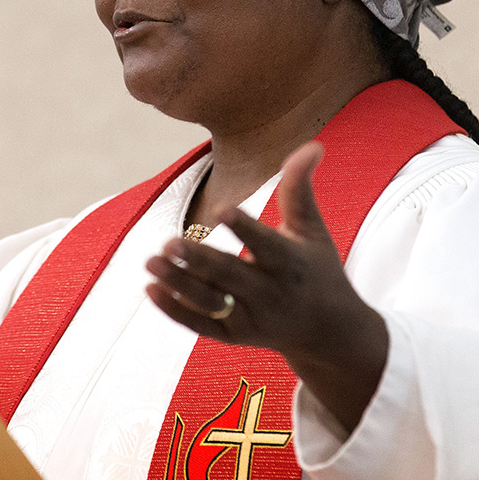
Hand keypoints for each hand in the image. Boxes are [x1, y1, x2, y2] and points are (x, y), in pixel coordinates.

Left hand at [145, 141, 388, 431]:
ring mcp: (250, 317)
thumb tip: (312, 144)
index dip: (245, 228)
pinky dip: (175, 310)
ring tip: (150, 261)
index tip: (222, 209)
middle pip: (230, 275)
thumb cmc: (318, 270)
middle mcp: (270, 293)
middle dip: (200, 260)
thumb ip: (300, 189)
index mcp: (290, 263)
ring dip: (178, 284)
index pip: (266, 244)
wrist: (328, 333)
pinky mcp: (233, 335)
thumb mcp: (312, 230)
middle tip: (168, 241)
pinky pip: (201, 325)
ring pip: (211, 302)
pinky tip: (150, 288)